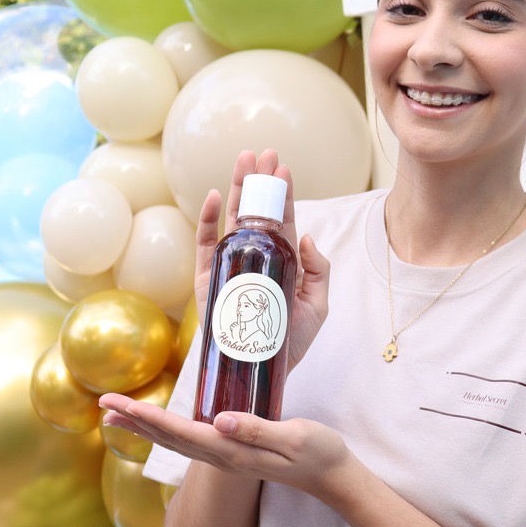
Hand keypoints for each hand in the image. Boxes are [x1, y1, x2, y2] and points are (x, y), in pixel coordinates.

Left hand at [99, 395, 356, 503]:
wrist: (332, 477)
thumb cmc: (318, 453)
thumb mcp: (292, 437)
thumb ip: (256, 430)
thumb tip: (219, 422)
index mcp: (231, 450)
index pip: (179, 432)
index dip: (147, 417)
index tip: (118, 405)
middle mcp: (222, 456)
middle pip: (168, 438)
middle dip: (134, 420)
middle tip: (103, 404)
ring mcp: (227, 456)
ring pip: (176, 441)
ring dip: (145, 426)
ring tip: (117, 415)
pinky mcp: (234, 452)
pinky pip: (191, 441)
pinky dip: (167, 430)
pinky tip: (160, 425)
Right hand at [193, 149, 329, 368]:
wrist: (261, 374)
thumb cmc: (291, 341)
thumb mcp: (318, 305)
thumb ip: (318, 271)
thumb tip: (309, 237)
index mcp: (283, 261)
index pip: (282, 220)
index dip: (282, 193)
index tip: (282, 167)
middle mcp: (255, 258)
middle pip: (256, 212)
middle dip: (258, 181)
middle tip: (262, 152)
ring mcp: (231, 267)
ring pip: (232, 220)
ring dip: (235, 189)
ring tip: (242, 161)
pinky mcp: (209, 280)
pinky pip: (207, 246)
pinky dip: (208, 221)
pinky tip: (215, 197)